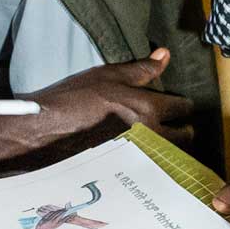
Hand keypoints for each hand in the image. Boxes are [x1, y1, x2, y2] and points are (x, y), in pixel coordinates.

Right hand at [0, 49, 192, 165]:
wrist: (45, 130)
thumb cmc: (74, 99)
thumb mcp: (107, 76)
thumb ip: (141, 68)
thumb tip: (165, 54)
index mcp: (147, 109)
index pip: (182, 107)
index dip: (184, 106)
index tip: (180, 106)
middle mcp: (149, 136)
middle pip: (184, 138)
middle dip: (183, 132)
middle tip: (177, 128)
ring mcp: (138, 158)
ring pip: (171, 158)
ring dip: (172, 152)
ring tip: (163, 145)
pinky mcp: (126, 173)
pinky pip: (152, 171)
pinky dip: (154, 166)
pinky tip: (145, 161)